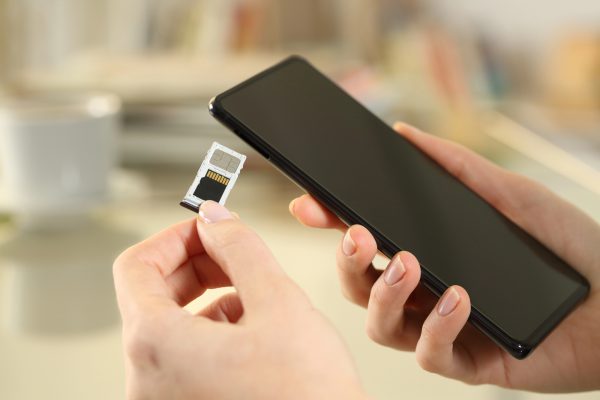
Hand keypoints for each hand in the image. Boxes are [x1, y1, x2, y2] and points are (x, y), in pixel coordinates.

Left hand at [113, 201, 366, 399]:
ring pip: (172, 325)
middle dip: (196, 265)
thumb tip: (216, 219)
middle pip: (151, 295)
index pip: (136, 267)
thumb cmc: (309, 396)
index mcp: (157, 347)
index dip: (174, 238)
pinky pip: (184, 354)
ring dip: (210, 296)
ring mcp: (163, 399)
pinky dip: (213, 330)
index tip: (207, 230)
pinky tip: (253, 327)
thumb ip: (240, 247)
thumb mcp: (278, 301)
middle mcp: (147, 381)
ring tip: (254, 294)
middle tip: (234, 254)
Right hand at [289, 122, 599, 391]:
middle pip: (359, 286)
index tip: (308, 203)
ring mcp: (441, 328)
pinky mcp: (467, 361)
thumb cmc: (566, 243)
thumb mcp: (507, 194)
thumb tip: (407, 134)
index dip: (330, 223)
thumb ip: (456, 166)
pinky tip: (459, 298)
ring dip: (384, 294)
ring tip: (410, 264)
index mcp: (427, 251)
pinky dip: (437, 326)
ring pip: (380, 325)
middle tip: (359, 235)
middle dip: (348, 261)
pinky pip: (430, 355)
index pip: (365, 239)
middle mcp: (424, 292)